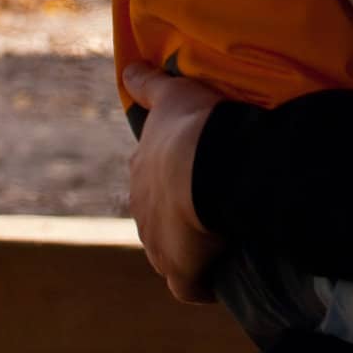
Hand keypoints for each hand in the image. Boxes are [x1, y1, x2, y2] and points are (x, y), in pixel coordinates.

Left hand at [123, 61, 225, 303]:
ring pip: (173, 252)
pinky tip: (223, 273)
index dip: (173, 178)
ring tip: (225, 237)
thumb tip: (127, 66)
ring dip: (193, 248)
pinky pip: (191, 286)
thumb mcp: (170, 95)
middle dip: (179, 216)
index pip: (152, 181)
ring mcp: (158, 248)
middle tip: (214, 205)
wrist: (202, 167)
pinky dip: (204, 281)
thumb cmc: (190, 127)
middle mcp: (142, 213)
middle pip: (160, 219)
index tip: (194, 175)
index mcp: (141, 174)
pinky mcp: (180, 275)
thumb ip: (149, 83)